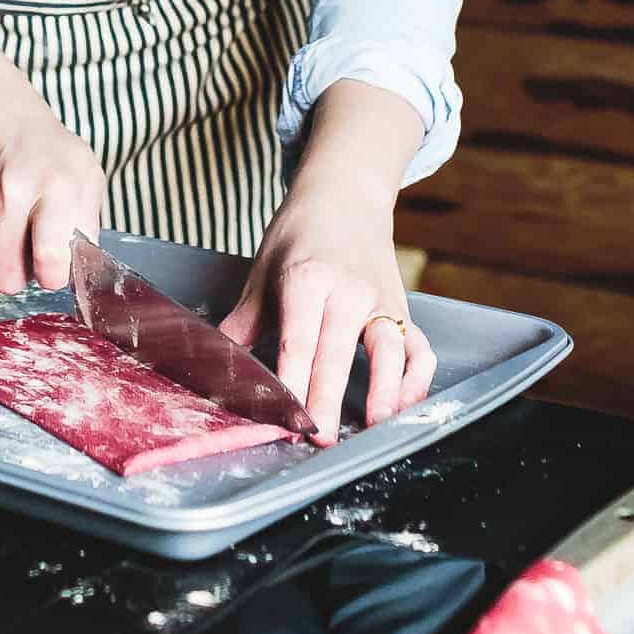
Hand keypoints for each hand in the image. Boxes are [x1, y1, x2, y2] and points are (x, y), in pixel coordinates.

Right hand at [0, 63, 106, 293]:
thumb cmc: (44, 144)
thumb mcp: (85, 171)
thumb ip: (87, 220)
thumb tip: (81, 264)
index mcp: (56, 187)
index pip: (51, 263)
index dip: (56, 274)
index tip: (58, 264)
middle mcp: (14, 197)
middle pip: (9, 278)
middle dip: (25, 275)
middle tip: (35, 253)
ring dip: (6, 256)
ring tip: (18, 225)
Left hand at [218, 176, 436, 444]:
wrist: (345, 195)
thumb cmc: (299, 234)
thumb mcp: (263, 271)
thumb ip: (242, 323)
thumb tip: (214, 366)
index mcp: (306, 279)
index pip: (298, 339)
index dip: (292, 380)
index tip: (285, 415)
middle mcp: (348, 290)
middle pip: (338, 351)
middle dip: (328, 397)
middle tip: (318, 438)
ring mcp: (380, 300)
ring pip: (389, 349)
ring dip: (385, 390)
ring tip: (373, 425)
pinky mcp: (402, 310)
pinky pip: (419, 348)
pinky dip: (417, 379)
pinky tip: (402, 406)